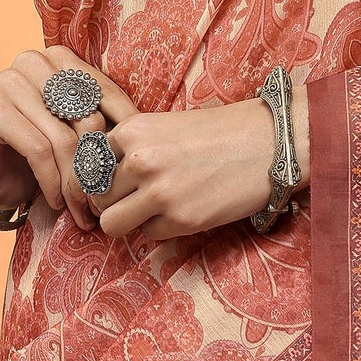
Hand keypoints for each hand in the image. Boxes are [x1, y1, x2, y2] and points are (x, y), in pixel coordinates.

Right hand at [0, 46, 127, 231]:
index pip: (103, 91)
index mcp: (58, 58)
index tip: (136, 164)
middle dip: (98, 163)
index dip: (123, 130)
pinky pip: (37, 149)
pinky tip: (56, 201)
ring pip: (62, 137)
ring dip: (75, 181)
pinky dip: (51, 181)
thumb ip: (99, 124)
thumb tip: (145, 136)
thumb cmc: (29, 153)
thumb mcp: (70, 134)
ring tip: (83, 209)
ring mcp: (7, 81)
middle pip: (86, 115)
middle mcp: (33, 61)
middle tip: (104, 198)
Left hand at [88, 82, 309, 241]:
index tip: (119, 179)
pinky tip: (184, 209)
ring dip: (129, 220)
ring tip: (152, 209)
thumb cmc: (221, 131)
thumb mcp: (166, 126)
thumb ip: (133, 148)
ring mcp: (159, 193)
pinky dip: (162, 227)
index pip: (91, 164)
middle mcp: (139, 161)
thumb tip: (103, 179)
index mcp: (133, 130)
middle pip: (98, 197)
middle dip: (114, 200)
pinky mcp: (181, 220)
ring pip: (112, 224)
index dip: (104, 175)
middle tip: (137, 197)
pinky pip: (149, 234)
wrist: (270, 142)